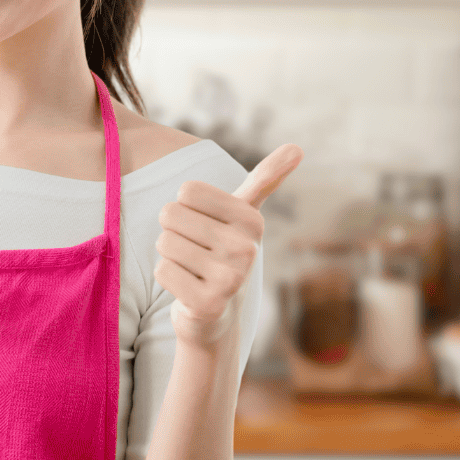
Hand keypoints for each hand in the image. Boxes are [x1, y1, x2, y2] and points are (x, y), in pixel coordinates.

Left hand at [154, 144, 303, 347]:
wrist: (216, 312)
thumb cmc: (223, 252)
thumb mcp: (243, 215)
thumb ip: (265, 180)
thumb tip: (297, 147)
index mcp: (251, 220)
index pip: (187, 191)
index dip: (185, 208)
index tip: (204, 226)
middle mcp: (246, 248)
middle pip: (171, 214)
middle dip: (173, 232)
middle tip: (194, 250)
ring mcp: (229, 278)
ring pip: (164, 242)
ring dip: (170, 255)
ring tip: (192, 268)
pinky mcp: (208, 303)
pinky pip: (162, 270)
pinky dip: (167, 278)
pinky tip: (186, 287)